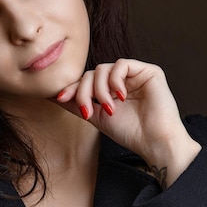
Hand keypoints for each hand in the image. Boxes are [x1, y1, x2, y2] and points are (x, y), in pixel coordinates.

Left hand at [54, 59, 201, 187]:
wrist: (153, 142)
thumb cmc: (130, 133)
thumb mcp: (96, 117)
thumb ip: (78, 104)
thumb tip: (53, 95)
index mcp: (111, 90)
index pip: (87, 81)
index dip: (72, 88)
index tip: (60, 98)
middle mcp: (122, 81)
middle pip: (92, 74)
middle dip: (84, 92)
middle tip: (87, 110)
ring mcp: (135, 75)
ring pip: (103, 69)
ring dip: (100, 89)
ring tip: (109, 108)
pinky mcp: (148, 71)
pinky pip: (121, 64)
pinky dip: (115, 80)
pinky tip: (121, 96)